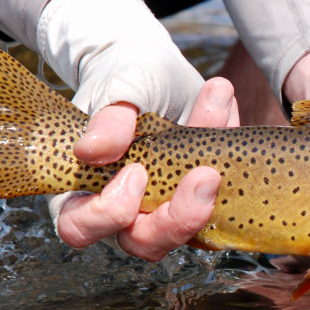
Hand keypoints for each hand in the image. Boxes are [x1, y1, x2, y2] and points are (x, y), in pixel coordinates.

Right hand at [54, 77, 239, 259]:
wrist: (156, 67)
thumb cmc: (125, 79)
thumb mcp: (118, 87)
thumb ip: (107, 118)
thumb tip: (92, 151)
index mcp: (84, 189)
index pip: (80, 227)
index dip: (108, 213)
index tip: (136, 172)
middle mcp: (125, 209)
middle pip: (143, 243)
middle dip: (178, 219)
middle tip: (205, 175)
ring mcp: (165, 208)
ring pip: (188, 233)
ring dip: (211, 194)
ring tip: (220, 130)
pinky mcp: (199, 198)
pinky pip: (222, 196)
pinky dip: (229, 155)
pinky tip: (225, 106)